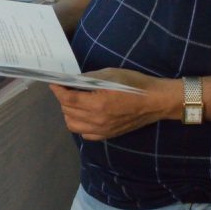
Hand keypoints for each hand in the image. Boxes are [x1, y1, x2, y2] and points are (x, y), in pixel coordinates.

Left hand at [49, 68, 180, 140]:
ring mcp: (102, 130)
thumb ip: (88, 78)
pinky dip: (80, 124)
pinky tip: (85, 114)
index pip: (68, 99)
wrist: (156, 101)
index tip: (54, 83)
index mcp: (98, 103)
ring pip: (73, 125)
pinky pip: (85, 134)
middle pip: (68, 111)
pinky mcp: (108, 135)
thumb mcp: (110, 74)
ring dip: (69, 113)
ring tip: (75, 102)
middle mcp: (97, 120)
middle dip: (63, 99)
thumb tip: (72, 80)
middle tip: (67, 89)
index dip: (58, 90)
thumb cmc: (134, 84)